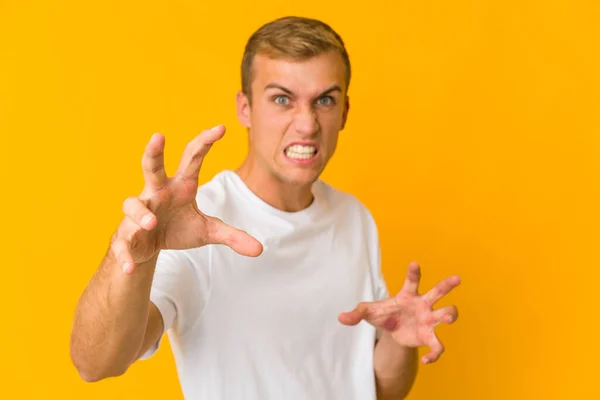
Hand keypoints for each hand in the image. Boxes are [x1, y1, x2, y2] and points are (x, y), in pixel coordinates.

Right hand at [111, 125, 262, 273]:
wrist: (148, 248)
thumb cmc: (177, 228)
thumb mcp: (207, 231)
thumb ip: (231, 236)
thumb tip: (260, 249)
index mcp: (179, 185)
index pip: (192, 159)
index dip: (205, 143)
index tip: (221, 128)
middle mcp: (156, 192)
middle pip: (151, 166)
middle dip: (153, 152)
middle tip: (158, 136)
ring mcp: (138, 212)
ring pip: (132, 204)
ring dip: (140, 212)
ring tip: (152, 222)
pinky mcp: (126, 234)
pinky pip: (122, 241)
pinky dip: (125, 254)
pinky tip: (130, 267)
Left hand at [338, 262, 459, 363]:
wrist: (392, 331)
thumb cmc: (384, 314)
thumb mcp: (368, 312)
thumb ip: (356, 313)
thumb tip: (340, 318)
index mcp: (407, 295)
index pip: (412, 280)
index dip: (413, 272)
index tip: (414, 263)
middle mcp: (423, 304)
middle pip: (438, 291)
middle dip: (447, 284)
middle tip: (457, 278)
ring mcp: (429, 320)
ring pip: (447, 314)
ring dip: (450, 315)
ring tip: (448, 318)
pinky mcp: (429, 337)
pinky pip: (438, 346)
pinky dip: (435, 354)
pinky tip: (426, 361)